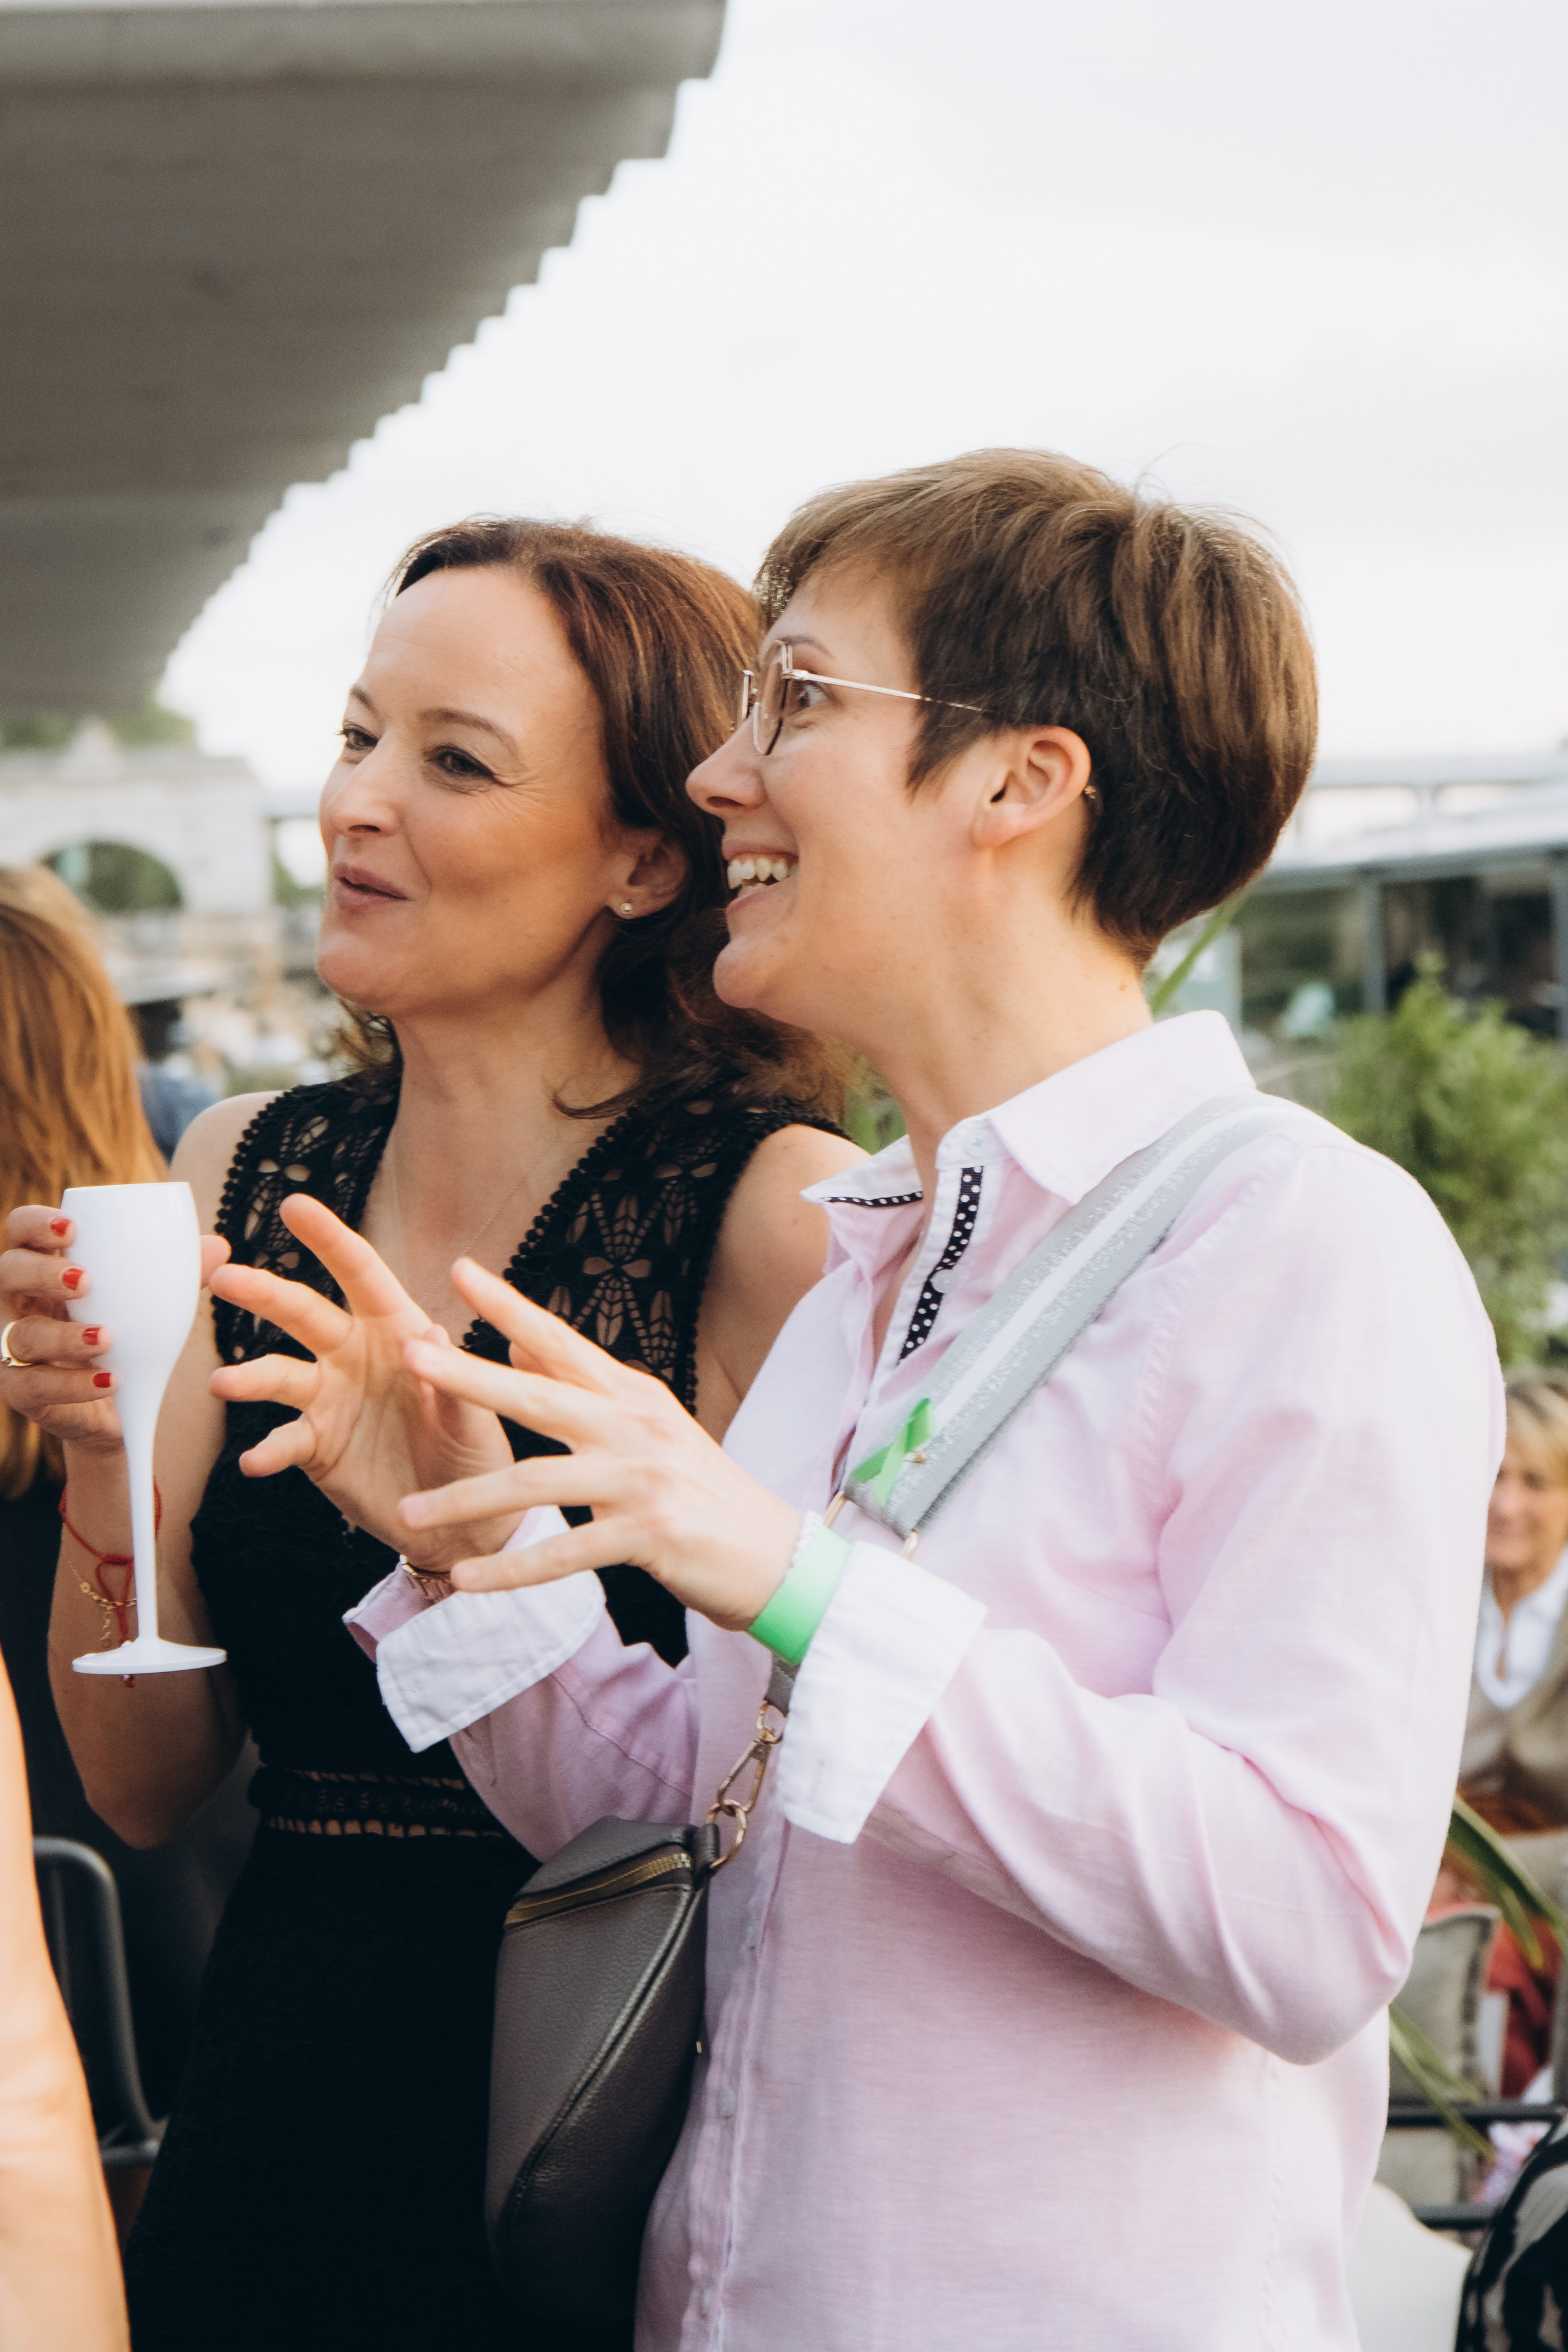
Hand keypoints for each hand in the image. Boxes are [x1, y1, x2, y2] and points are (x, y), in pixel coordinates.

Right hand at [0, 1205, 229, 1452]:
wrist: (122, 1405)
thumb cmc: (130, 1334)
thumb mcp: (153, 1301)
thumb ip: (180, 1272)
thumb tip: (218, 1246)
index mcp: (46, 1267)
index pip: (21, 1230)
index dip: (35, 1223)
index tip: (71, 1228)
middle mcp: (20, 1301)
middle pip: (9, 1272)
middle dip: (42, 1272)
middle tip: (85, 1280)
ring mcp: (13, 1347)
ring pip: (20, 1335)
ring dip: (63, 1335)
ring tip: (106, 1337)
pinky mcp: (22, 1391)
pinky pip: (34, 1386)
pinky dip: (74, 1384)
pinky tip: (110, 1380)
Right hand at [207, 1196, 517, 1564]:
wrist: (458, 1519)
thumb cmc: (475, 1453)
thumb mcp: (477, 1416)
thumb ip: (453, 1380)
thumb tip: (432, 1336)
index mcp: (396, 1330)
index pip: (361, 1274)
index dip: (330, 1239)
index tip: (295, 1205)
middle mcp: (355, 1355)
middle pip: (304, 1314)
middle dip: (264, 1293)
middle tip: (224, 1278)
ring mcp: (330, 1399)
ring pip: (279, 1376)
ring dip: (249, 1378)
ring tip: (223, 1384)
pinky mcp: (317, 1446)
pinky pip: (285, 1441)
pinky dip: (268, 1450)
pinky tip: (255, 1461)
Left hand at [396, 1259, 801, 1631]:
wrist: (774, 1556)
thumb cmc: (700, 1493)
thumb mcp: (646, 1427)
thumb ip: (580, 1387)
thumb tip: (515, 1340)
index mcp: (633, 1396)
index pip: (562, 1344)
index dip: (511, 1306)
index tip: (461, 1269)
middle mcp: (637, 1427)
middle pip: (540, 1398)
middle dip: (471, 1377)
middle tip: (412, 1355)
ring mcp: (643, 1480)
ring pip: (539, 1483)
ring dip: (467, 1501)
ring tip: (408, 1515)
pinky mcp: (650, 1533)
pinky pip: (565, 1552)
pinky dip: (514, 1568)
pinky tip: (469, 1579)